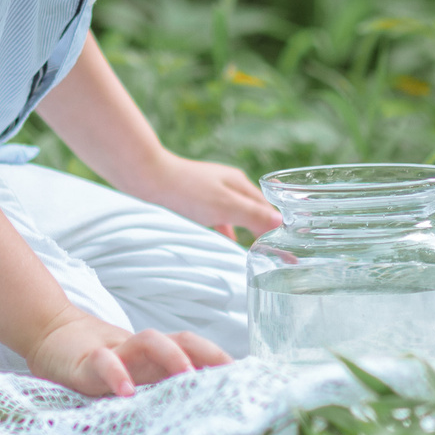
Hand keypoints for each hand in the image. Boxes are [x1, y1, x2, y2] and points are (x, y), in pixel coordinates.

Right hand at [25, 307, 231, 398]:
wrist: (51, 338)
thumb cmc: (100, 366)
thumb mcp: (132, 381)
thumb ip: (158, 393)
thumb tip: (199, 420)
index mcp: (156, 360)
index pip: (195, 351)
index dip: (220, 360)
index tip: (248, 378)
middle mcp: (142, 353)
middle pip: (182, 341)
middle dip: (208, 353)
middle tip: (229, 374)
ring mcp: (116, 354)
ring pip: (150, 341)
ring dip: (171, 356)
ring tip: (186, 376)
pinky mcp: (86, 361)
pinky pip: (104, 364)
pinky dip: (116, 374)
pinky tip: (126, 392)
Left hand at [126, 153, 281, 239]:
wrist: (146, 178)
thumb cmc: (186, 191)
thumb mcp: (224, 206)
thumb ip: (252, 215)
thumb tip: (281, 223)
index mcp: (239, 184)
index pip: (267, 210)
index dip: (277, 230)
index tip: (288, 252)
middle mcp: (227, 185)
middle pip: (253, 211)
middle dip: (263, 231)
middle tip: (276, 255)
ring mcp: (210, 192)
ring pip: (234, 215)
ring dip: (244, 232)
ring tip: (253, 252)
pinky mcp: (193, 200)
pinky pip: (217, 218)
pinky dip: (224, 230)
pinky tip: (223, 240)